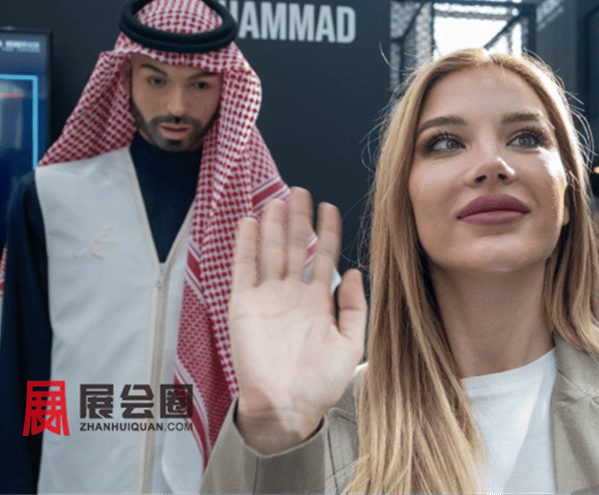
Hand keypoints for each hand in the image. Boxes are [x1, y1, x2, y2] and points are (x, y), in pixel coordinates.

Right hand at [229, 187, 366, 453]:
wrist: (288, 407)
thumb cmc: (320, 383)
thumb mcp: (351, 343)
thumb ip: (355, 306)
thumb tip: (355, 271)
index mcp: (316, 303)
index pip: (324, 258)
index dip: (327, 232)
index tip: (330, 208)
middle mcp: (291, 296)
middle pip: (295, 247)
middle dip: (298, 219)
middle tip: (300, 191)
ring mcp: (267, 298)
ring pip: (270, 252)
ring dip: (273, 226)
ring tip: (278, 198)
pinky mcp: (243, 306)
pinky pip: (243, 269)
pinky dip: (246, 245)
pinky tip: (250, 222)